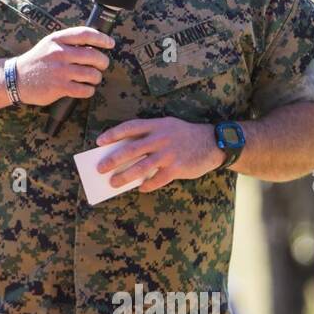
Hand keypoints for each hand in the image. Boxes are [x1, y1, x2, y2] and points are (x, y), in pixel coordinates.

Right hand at [13, 26, 114, 106]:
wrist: (16, 79)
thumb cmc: (37, 61)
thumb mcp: (49, 44)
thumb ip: (68, 42)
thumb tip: (95, 44)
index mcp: (57, 40)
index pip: (85, 34)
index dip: (102, 39)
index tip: (110, 44)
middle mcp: (59, 53)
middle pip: (94, 56)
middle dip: (103, 62)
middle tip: (102, 66)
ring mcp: (60, 71)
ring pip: (92, 74)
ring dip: (96, 78)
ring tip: (92, 79)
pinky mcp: (59, 87)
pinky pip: (84, 90)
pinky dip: (88, 90)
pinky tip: (84, 89)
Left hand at [96, 117, 224, 192]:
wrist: (214, 143)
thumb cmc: (184, 137)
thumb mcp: (168, 127)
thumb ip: (149, 137)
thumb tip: (126, 155)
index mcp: (157, 125)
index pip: (130, 127)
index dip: (113, 134)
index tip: (99, 142)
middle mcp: (161, 138)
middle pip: (131, 150)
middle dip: (113, 160)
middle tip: (100, 168)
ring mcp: (169, 153)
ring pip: (141, 167)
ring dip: (125, 176)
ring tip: (114, 182)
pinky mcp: (178, 168)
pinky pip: (157, 179)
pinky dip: (147, 185)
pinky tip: (140, 188)